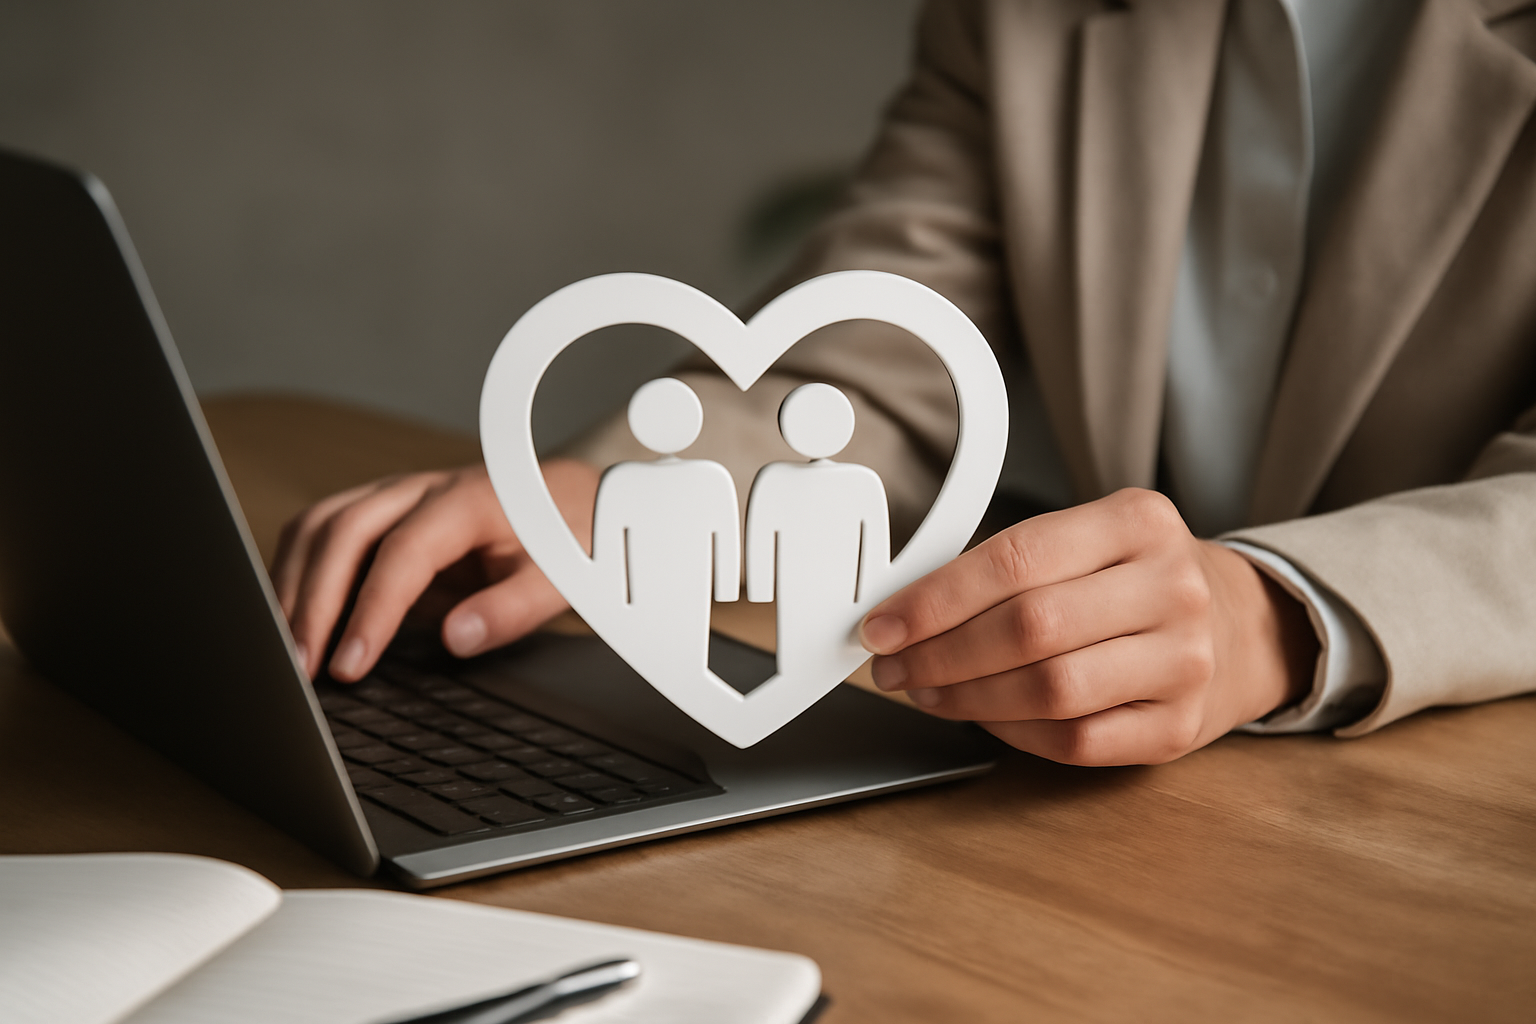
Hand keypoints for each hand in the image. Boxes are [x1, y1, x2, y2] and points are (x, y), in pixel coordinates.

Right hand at [271, 459, 599, 681]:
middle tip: (299, 670)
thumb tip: (456, 638)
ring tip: (285, 654)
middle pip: (342, 533)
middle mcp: (420, 489)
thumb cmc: (566, 538)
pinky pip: (322, 534)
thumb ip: (511, 609)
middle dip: (312, 604)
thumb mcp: (559, 578)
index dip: (370, 611)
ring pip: (319, 526)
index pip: (402, 554)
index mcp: (466, 501)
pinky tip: (292, 620)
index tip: (349, 665)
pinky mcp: (380, 513)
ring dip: (293, 587)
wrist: (573, 497)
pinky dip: (297, 574)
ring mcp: (394, 496)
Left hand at [859, 488, 1316, 764]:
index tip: (883, 624)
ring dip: (968, 699)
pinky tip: (987, 717)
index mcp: (1138, 522)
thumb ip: (1006, 566)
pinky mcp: (1180, 727)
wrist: (1241, 627)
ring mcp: (1185, 662)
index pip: (1016, 558)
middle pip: (1030, 628)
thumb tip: (902, 611)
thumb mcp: (1089, 541)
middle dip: (941, 654)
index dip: (935, 598)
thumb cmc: (1136, 582)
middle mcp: (1172, 587)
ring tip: (930, 692)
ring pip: (1050, 691)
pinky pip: (1074, 742)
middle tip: (895, 667)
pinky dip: (1013, 734)